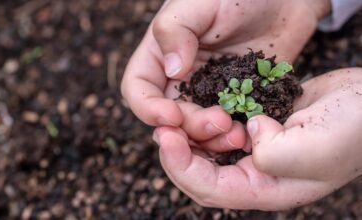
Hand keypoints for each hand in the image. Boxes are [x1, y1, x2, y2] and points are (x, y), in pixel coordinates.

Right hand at [121, 0, 329, 132]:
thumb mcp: (201, 3)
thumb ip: (176, 31)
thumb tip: (172, 70)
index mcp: (161, 55)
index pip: (138, 89)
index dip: (148, 108)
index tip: (172, 116)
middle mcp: (181, 78)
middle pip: (170, 117)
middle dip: (190, 127)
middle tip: (220, 122)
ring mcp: (208, 92)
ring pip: (197, 129)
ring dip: (212, 139)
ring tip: (238, 134)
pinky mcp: (235, 101)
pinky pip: (228, 127)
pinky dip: (234, 136)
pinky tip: (250, 134)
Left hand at [153, 68, 361, 209]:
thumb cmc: (351, 130)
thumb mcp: (313, 149)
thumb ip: (272, 153)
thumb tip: (248, 134)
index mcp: (266, 189)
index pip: (210, 189)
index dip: (182, 166)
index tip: (165, 138)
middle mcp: (256, 175)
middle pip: (202, 173)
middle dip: (177, 153)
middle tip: (161, 128)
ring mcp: (256, 151)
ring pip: (208, 152)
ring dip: (190, 136)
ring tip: (175, 117)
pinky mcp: (257, 128)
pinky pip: (222, 130)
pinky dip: (207, 122)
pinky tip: (199, 108)